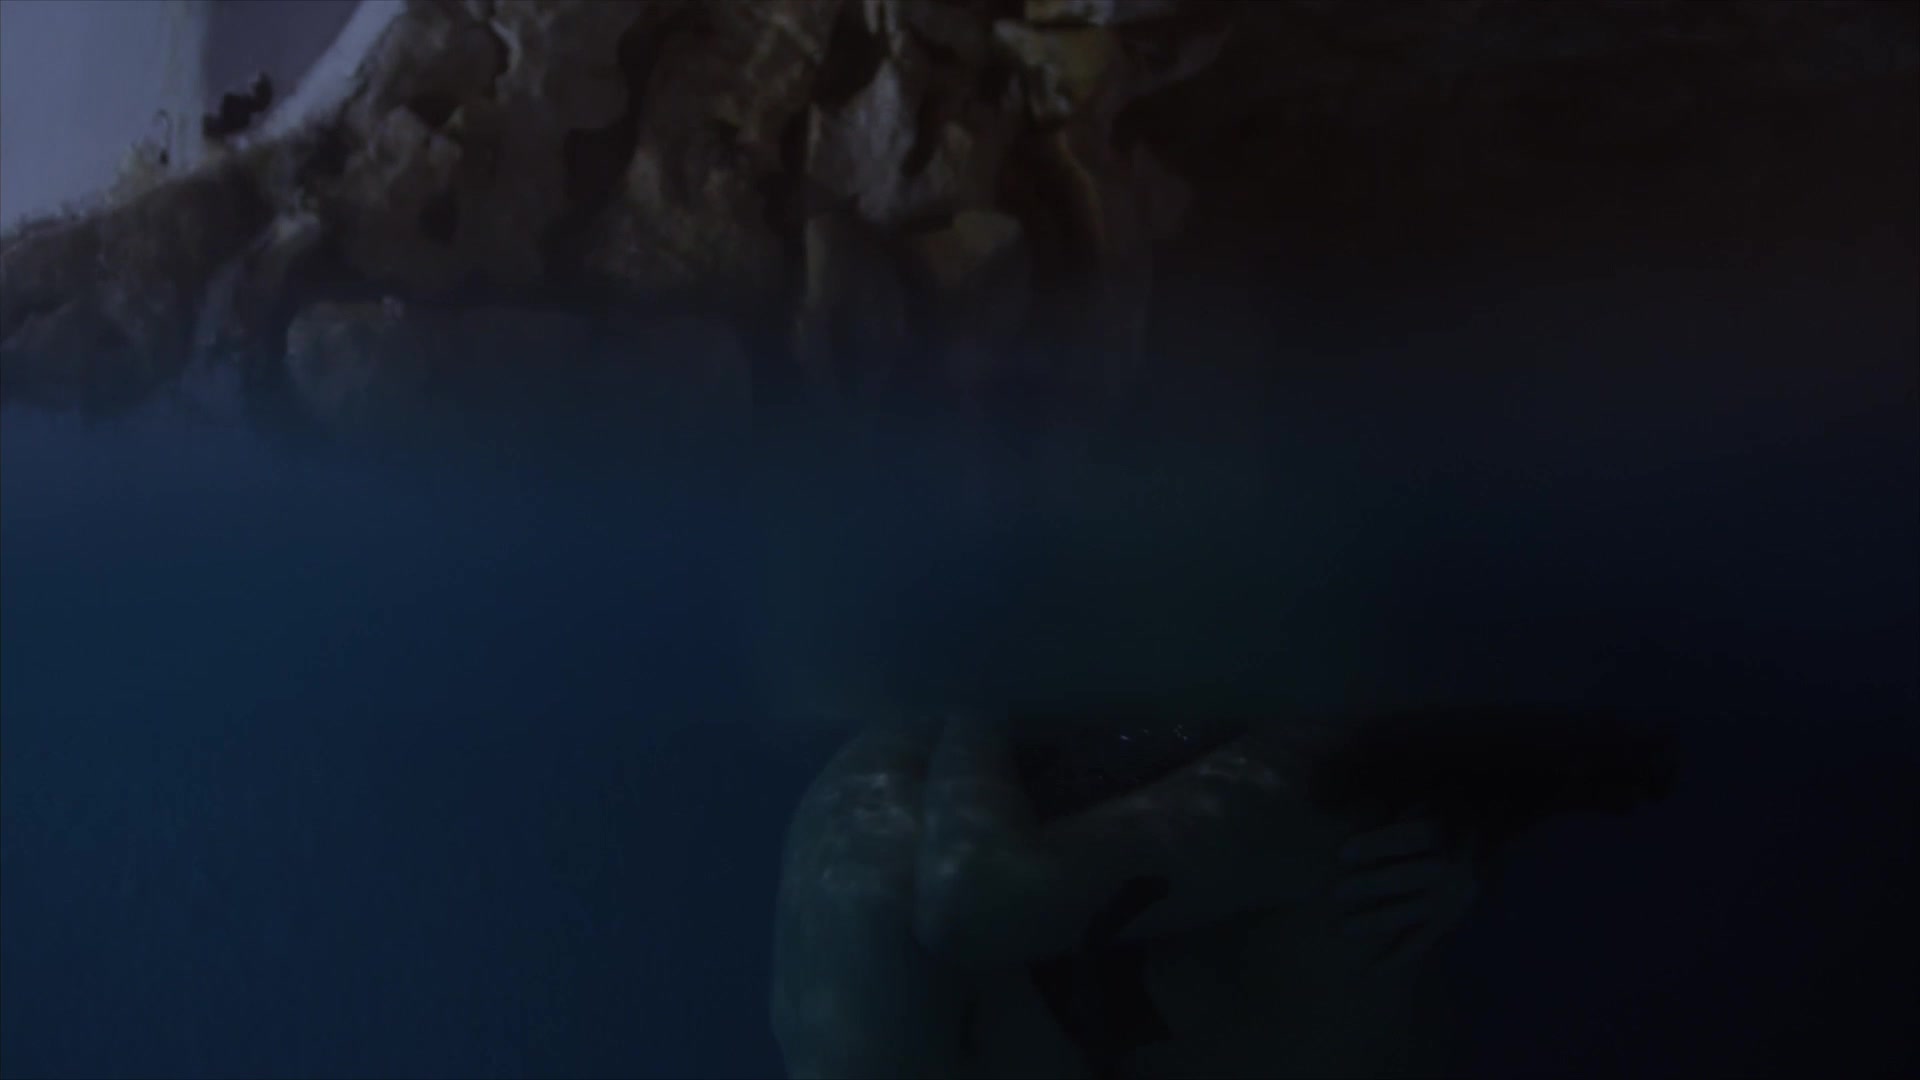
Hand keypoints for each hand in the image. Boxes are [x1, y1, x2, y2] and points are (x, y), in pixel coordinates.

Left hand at [1332, 811, 1478, 970]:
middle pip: (1407, 878)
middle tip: (1338, 892)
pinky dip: (1399, 957)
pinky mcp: (1450, 918)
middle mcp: (1450, 867)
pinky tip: (1372, 970)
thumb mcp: (1428, 802)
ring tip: (1346, 929)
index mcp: (1442, 833)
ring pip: (1413, 913)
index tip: (1342, 853)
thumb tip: (1359, 817)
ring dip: (1379, 921)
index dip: (1374, 846)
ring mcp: (1452, 897)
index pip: (1404, 839)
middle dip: (1372, 885)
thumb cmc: (1442, 812)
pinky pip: (1424, 940)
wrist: (1489, 832)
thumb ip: (1402, 815)